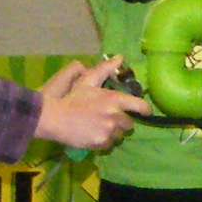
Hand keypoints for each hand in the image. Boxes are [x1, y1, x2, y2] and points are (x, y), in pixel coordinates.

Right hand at [34, 57, 149, 153]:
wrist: (56, 117)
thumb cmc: (74, 97)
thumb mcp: (88, 80)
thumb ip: (105, 69)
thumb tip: (121, 57)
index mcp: (114, 99)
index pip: (140, 106)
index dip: (145, 109)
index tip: (145, 112)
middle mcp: (115, 115)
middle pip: (129, 124)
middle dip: (121, 121)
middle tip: (109, 118)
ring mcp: (109, 130)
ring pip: (119, 135)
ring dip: (113, 132)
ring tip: (100, 126)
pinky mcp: (101, 142)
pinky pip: (110, 144)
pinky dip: (104, 141)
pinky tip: (94, 134)